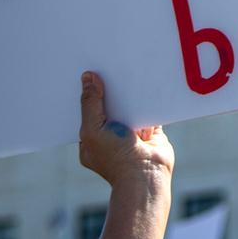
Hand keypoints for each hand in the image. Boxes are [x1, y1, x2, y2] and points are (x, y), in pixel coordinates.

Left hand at [79, 71, 174, 195]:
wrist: (145, 174)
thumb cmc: (114, 158)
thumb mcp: (92, 129)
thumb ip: (91, 103)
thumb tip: (88, 78)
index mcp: (91, 139)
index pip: (86, 112)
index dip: (86, 93)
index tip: (86, 72)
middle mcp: (110, 135)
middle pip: (108, 106)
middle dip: (108, 89)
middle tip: (106, 64)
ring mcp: (131, 133)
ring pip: (129, 106)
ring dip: (129, 92)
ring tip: (126, 67)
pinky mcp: (151, 130)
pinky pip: (149, 109)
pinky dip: (148, 98)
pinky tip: (146, 81)